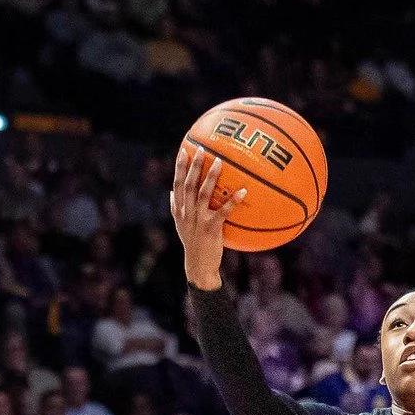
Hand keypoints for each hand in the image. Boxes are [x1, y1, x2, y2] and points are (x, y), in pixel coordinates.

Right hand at [170, 143, 242, 291]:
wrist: (198, 265)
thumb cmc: (192, 244)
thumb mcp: (180, 225)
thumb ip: (175, 208)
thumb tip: (171, 192)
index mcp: (179, 209)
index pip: (177, 183)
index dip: (179, 167)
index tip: (183, 150)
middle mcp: (186, 211)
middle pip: (188, 183)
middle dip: (194, 165)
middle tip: (202, 149)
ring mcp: (197, 219)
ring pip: (203, 193)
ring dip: (211, 176)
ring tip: (220, 162)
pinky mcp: (211, 228)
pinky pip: (223, 211)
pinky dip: (232, 200)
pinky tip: (243, 191)